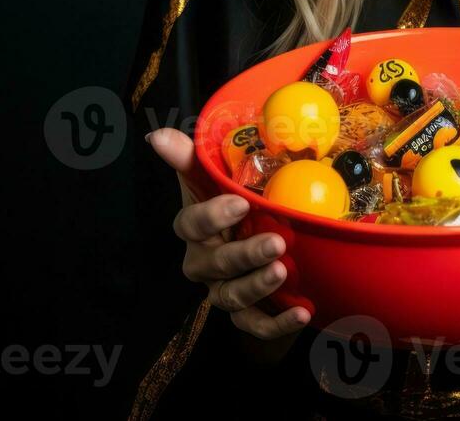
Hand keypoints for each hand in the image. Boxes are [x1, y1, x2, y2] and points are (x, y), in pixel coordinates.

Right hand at [147, 127, 310, 340]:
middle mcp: (203, 262)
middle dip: (244, 254)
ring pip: (232, 296)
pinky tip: (301, 313)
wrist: (252, 238)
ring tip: (282, 271)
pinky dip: (276, 324)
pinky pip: (254, 324)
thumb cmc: (229, 204)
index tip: (240, 202)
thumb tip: (159, 135)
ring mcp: (222, 290)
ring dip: (257, 286)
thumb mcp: (212, 178)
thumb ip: (190, 158)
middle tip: (276, 242)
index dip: (212, 216)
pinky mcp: (246, 312)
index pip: (191, 224)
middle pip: (216, 264)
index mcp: (195, 229)